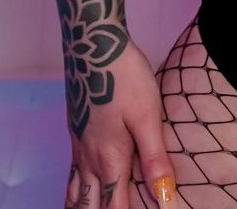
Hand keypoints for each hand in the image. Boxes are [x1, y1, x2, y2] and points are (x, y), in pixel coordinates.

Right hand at [63, 37, 175, 206]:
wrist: (93, 44)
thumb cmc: (125, 76)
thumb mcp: (148, 116)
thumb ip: (155, 159)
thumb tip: (165, 199)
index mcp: (111, 160)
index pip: (117, 208)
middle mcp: (90, 160)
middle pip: (90, 207)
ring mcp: (79, 147)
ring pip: (75, 195)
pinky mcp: (75, 133)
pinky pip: (71, 175)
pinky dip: (73, 193)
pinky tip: (80, 189)